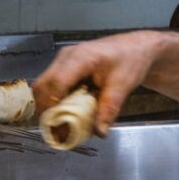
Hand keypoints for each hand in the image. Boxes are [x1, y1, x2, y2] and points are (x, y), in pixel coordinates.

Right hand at [32, 30, 162, 136]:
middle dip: (45, 110)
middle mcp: (66, 57)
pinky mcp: (64, 68)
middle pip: (43, 85)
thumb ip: (109, 108)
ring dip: (48, 108)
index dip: (53, 105)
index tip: (58, 126)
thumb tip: (99, 131)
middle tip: (56, 132)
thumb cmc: (130, 59)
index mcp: (81, 57)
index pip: (57, 82)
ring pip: (43, 87)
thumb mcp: (123, 85)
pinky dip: (54, 103)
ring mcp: (63, 62)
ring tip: (60, 127)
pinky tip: (65, 116)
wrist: (135, 48)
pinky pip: (51, 87)